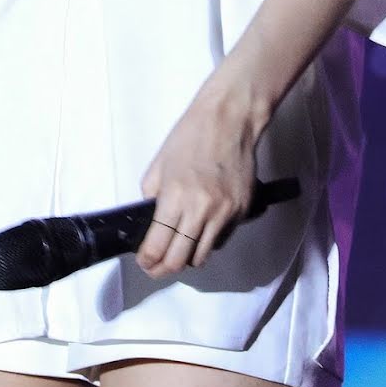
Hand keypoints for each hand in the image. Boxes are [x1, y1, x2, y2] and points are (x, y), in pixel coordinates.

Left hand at [136, 89, 259, 276]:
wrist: (230, 118)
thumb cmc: (192, 135)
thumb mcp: (159, 164)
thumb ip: (152, 197)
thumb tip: (150, 223)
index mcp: (175, 196)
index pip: (158, 246)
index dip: (147, 260)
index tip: (144, 261)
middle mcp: (201, 210)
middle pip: (179, 261)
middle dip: (163, 268)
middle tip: (156, 265)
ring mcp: (224, 213)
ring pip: (201, 256)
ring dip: (187, 257)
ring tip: (179, 246)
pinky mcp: (241, 212)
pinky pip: (222, 239)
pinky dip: (209, 240)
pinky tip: (202, 226)